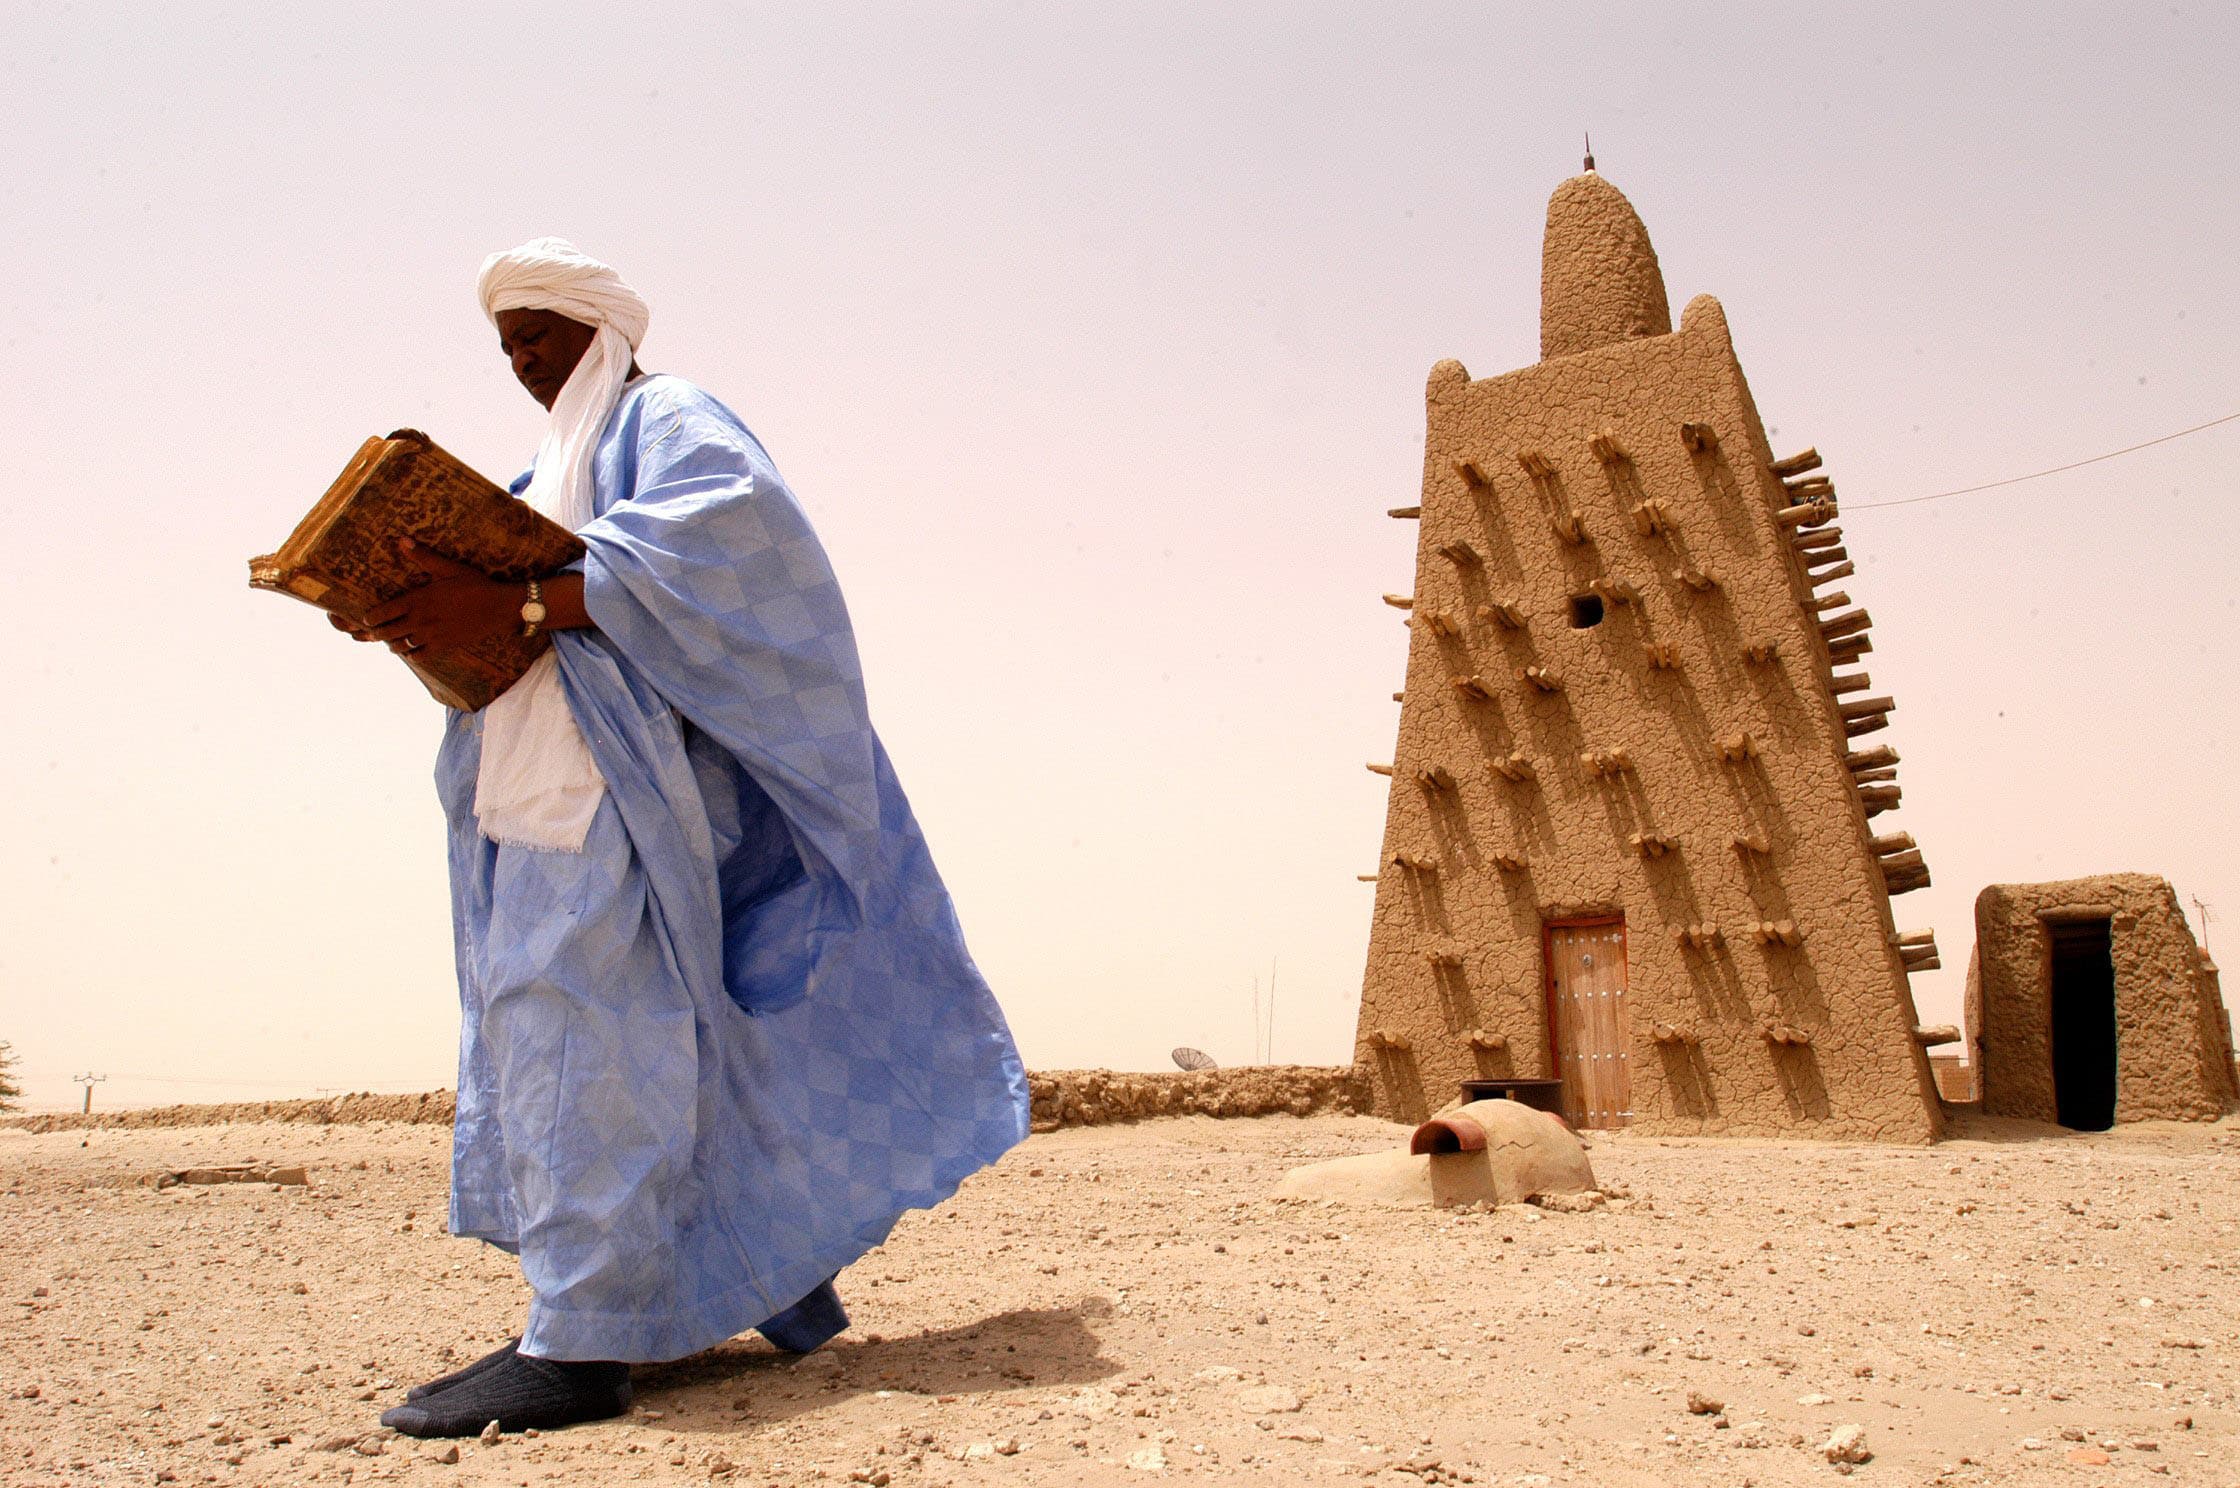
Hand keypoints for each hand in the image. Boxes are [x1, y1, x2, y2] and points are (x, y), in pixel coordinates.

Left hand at [349, 540, 521, 657]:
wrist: (499, 608)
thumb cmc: (475, 585)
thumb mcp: (449, 568)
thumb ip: (423, 556)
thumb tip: (402, 540)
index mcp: (418, 600)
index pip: (384, 612)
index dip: (371, 617)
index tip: (366, 618)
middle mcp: (420, 620)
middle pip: (388, 632)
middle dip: (377, 633)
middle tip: (372, 633)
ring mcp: (431, 635)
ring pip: (402, 646)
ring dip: (393, 645)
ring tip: (391, 643)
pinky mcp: (444, 646)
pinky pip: (420, 656)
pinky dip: (412, 655)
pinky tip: (411, 652)